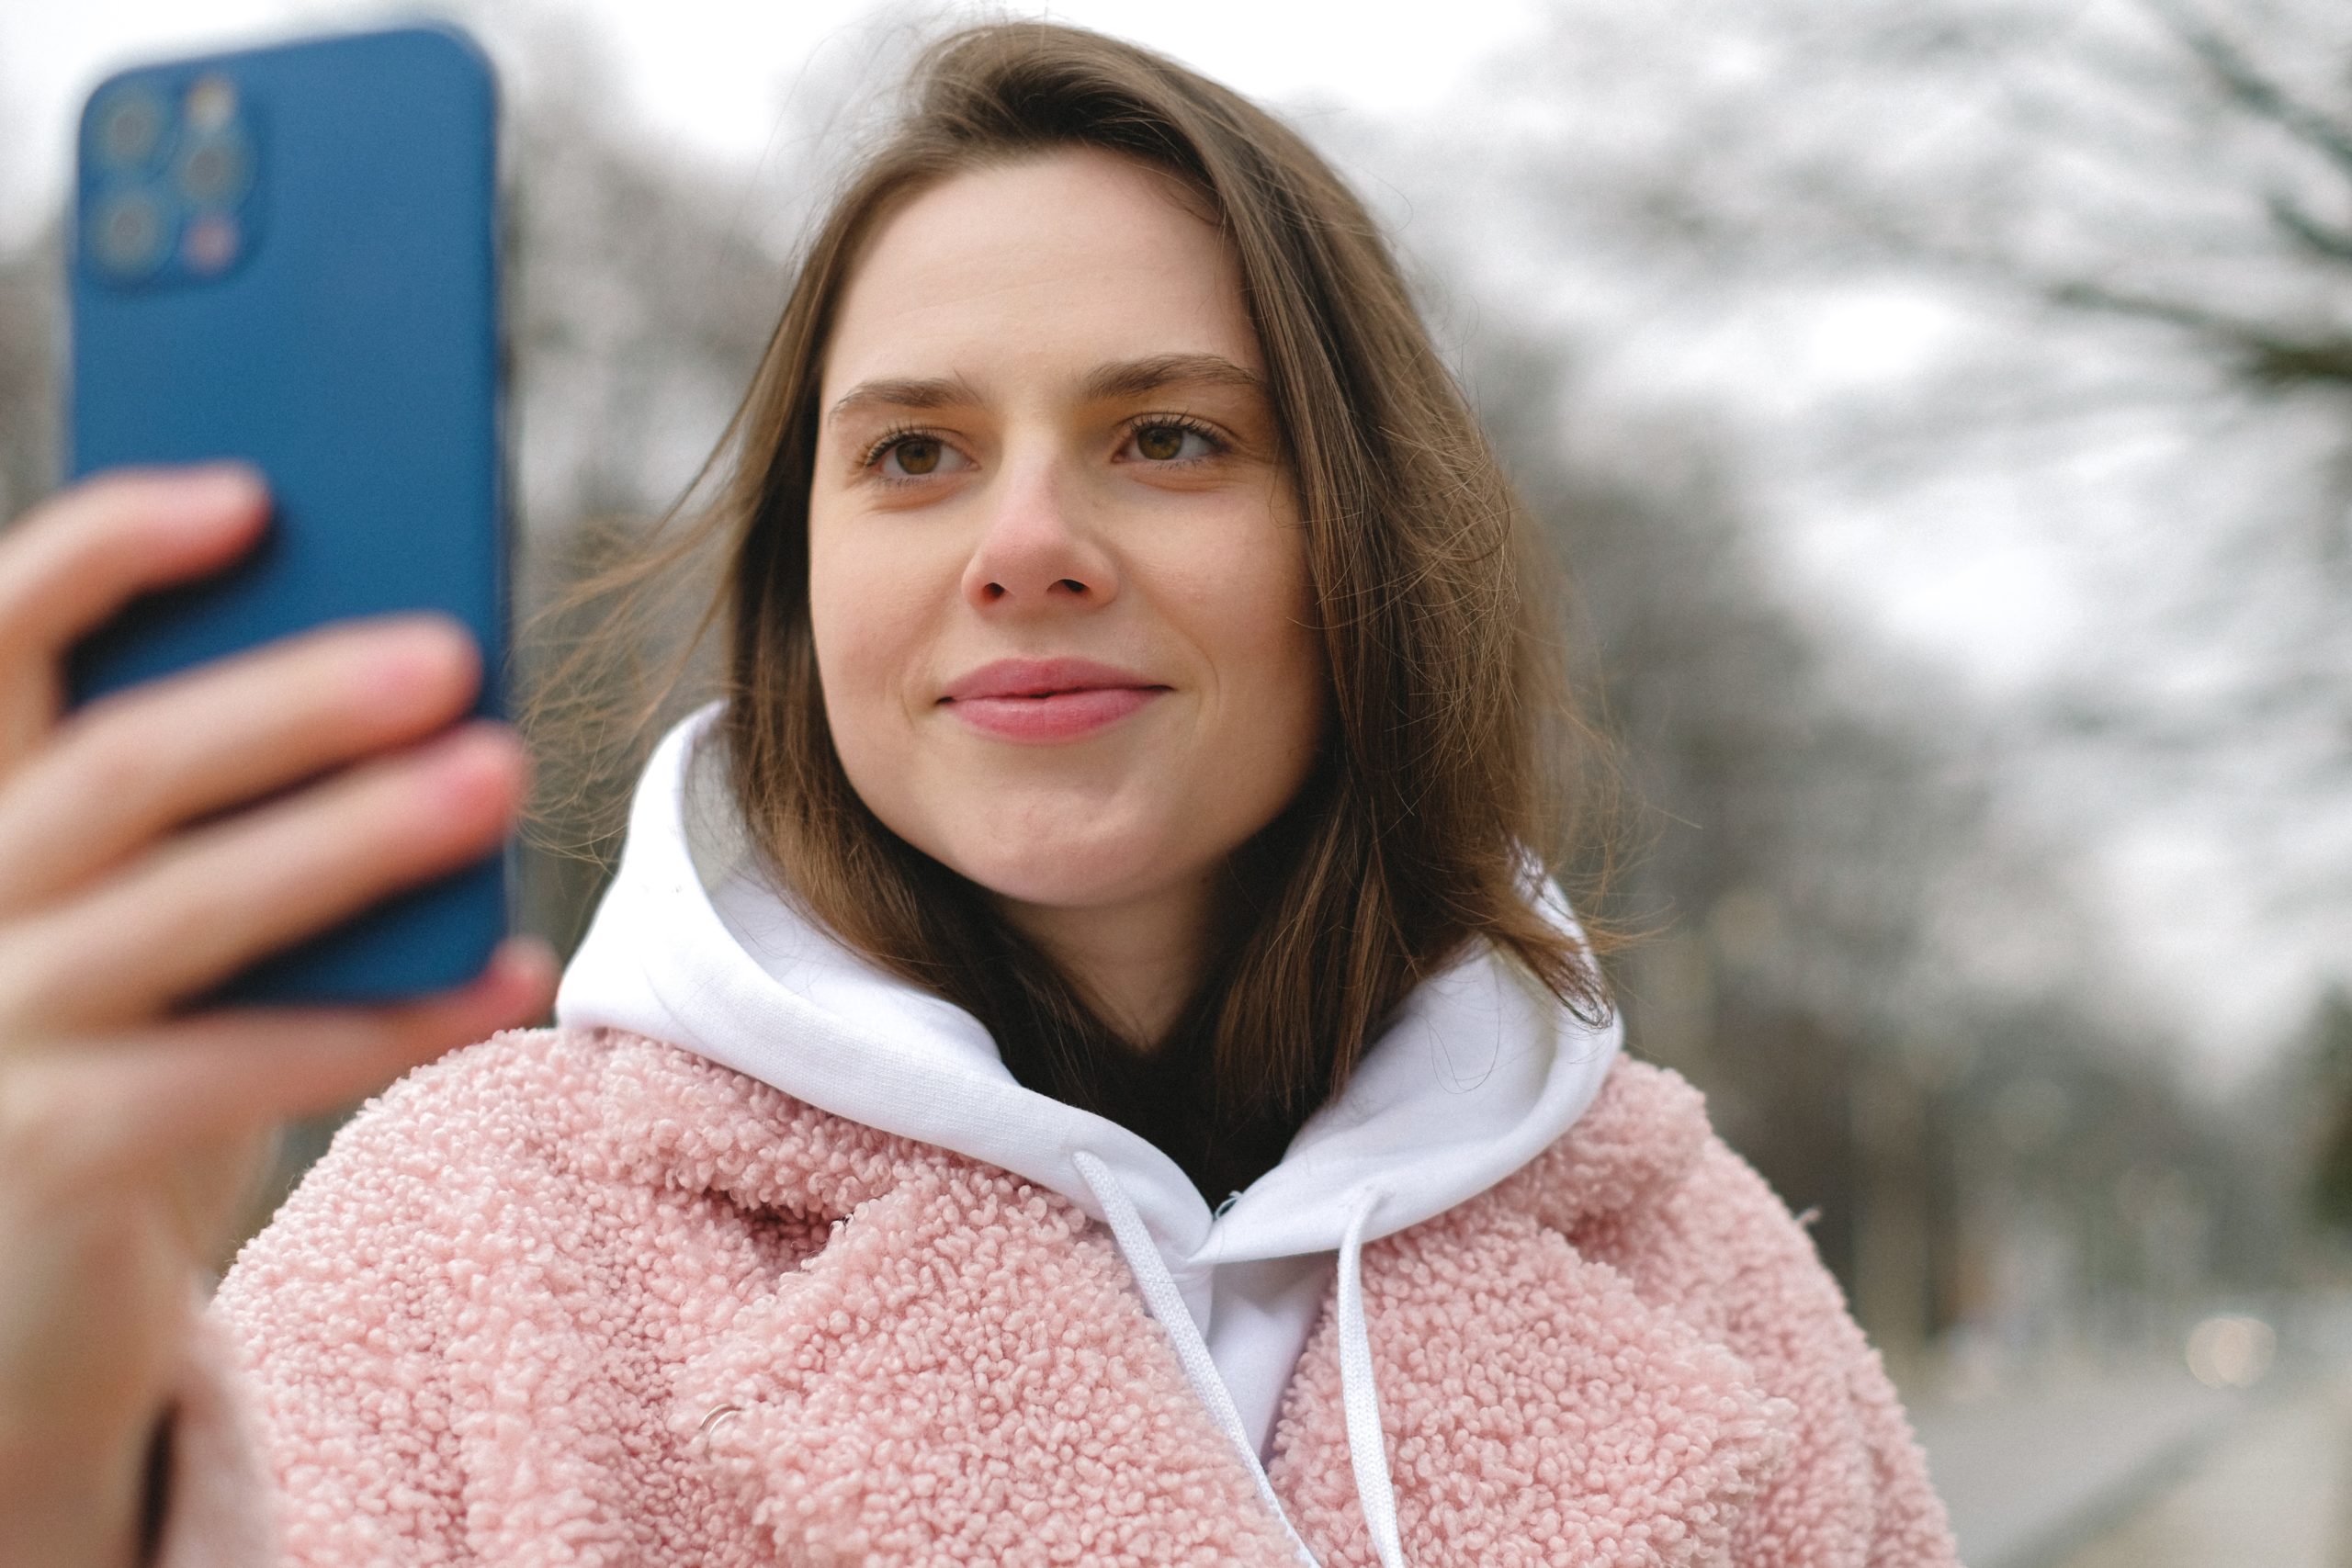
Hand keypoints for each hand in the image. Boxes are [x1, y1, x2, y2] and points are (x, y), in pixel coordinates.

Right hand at [0, 466, 553, 1567]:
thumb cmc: (124, 1030)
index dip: (113, 545)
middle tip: (451, 653)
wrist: (29, 1268)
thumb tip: (414, 658)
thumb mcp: (140, 887)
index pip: (4, 625)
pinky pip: (243, 1068)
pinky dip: (394, 1020)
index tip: (256, 490)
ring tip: (501, 775)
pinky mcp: (51, 1151)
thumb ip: (215, 785)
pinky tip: (518, 972)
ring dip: (354, 838)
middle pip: (120, 763)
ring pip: (182, 909)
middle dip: (290, 701)